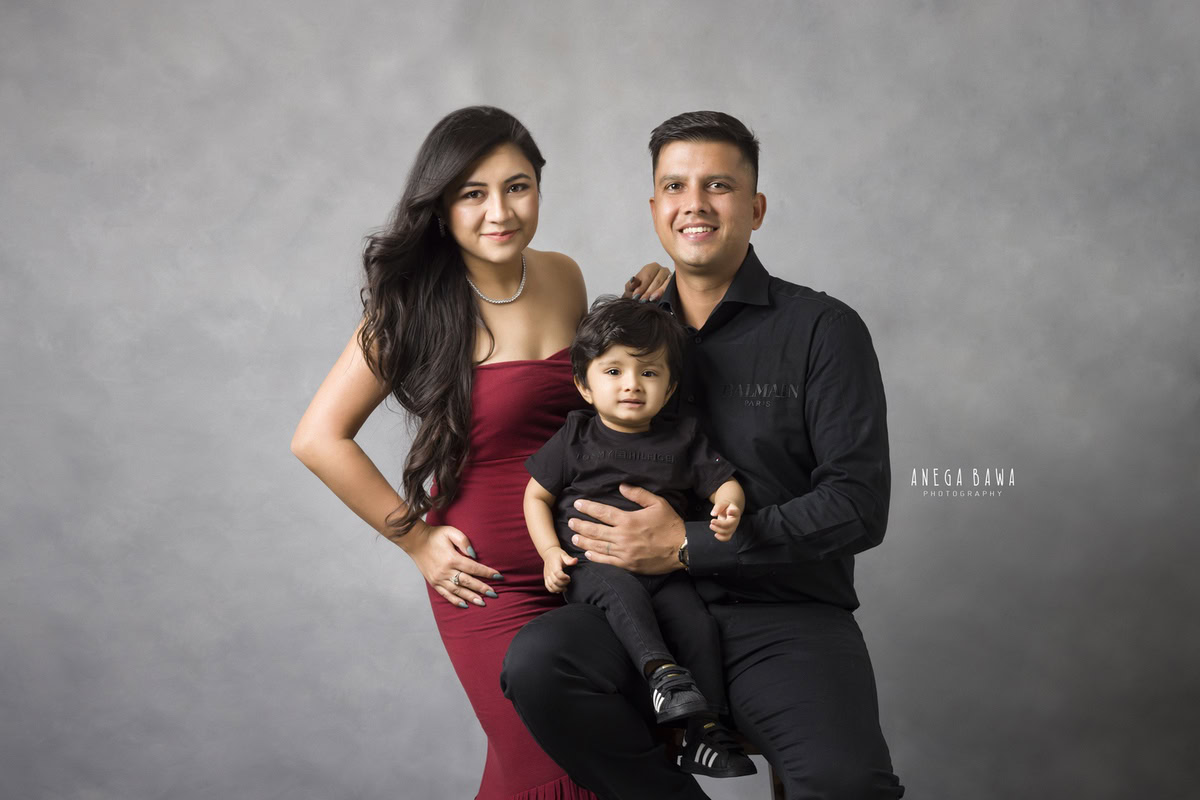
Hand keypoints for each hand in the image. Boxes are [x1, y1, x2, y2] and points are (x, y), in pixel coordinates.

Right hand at [403, 522, 501, 608]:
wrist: (415, 541)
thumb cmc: (435, 535)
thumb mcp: (451, 532)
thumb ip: (464, 541)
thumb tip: (474, 555)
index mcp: (452, 558)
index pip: (474, 568)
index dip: (487, 573)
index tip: (499, 576)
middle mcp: (445, 571)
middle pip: (468, 582)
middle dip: (482, 588)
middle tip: (495, 594)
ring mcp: (438, 578)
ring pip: (458, 590)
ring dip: (471, 597)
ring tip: (483, 603)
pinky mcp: (433, 582)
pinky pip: (445, 594)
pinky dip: (455, 600)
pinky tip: (464, 605)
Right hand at [542, 546, 577, 592]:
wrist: (549, 554)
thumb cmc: (558, 555)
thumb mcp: (564, 555)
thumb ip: (569, 559)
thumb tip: (576, 560)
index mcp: (554, 565)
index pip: (558, 574)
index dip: (564, 577)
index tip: (569, 577)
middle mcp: (549, 571)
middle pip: (555, 581)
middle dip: (563, 584)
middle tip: (568, 581)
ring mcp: (547, 576)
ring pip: (551, 586)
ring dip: (559, 589)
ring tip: (565, 588)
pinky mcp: (546, 579)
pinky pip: (548, 587)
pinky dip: (553, 590)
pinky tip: (559, 590)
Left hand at [568, 484, 684, 574]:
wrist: (683, 548)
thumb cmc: (671, 524)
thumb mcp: (658, 503)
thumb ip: (638, 494)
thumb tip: (621, 486)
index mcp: (629, 520)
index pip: (602, 512)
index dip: (588, 508)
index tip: (577, 504)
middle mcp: (623, 536)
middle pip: (595, 530)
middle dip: (580, 525)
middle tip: (570, 522)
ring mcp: (625, 552)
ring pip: (598, 546)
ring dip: (584, 541)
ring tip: (574, 537)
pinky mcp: (628, 565)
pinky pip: (607, 561)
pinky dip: (596, 557)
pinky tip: (588, 553)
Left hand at [624, 262, 671, 301]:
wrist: (645, 299)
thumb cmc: (638, 292)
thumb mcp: (631, 288)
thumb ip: (631, 284)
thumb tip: (633, 280)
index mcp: (652, 267)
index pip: (648, 275)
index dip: (642, 286)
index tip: (636, 295)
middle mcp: (663, 270)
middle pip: (657, 280)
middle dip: (649, 291)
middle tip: (642, 300)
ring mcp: (670, 277)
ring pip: (665, 284)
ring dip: (658, 292)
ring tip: (651, 299)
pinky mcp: (675, 286)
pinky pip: (671, 289)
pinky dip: (665, 294)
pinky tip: (659, 299)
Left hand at [709, 501, 740, 541]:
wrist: (729, 511)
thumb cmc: (726, 506)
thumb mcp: (722, 503)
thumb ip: (718, 507)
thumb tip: (713, 514)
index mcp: (735, 512)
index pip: (735, 512)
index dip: (733, 512)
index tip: (729, 511)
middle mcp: (736, 521)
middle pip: (730, 524)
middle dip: (720, 524)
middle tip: (712, 521)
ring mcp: (733, 527)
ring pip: (727, 532)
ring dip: (718, 530)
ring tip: (711, 525)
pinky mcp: (729, 532)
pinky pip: (727, 538)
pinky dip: (721, 538)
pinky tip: (715, 534)